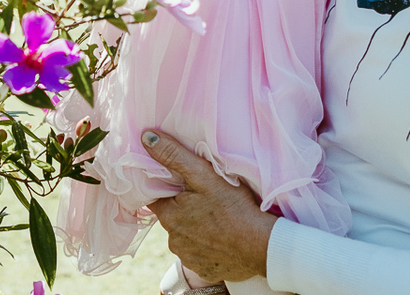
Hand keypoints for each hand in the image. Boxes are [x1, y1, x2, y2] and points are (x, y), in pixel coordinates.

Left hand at [142, 130, 277, 282]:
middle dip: (183, 208)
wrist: (262, 248)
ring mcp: (188, 258)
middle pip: (171, 217)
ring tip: (216, 218)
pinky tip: (222, 237)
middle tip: (204, 198)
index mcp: (170, 216)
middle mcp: (173, 240)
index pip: (155, 198)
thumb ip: (174, 156)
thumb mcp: (204, 176)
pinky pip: (199, 254)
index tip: (180, 183)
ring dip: (195, 228)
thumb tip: (147, 137)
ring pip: (185, 236)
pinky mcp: (204, 271)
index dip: (165, 188)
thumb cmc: (235, 209)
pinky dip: (207, 246)